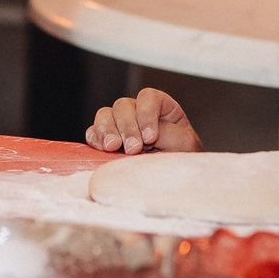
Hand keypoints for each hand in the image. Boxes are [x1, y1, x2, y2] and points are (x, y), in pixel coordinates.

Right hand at [84, 89, 199, 154]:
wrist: (171, 180)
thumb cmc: (182, 159)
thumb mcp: (185, 144)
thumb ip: (168, 133)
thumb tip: (146, 134)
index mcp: (160, 108)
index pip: (148, 97)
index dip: (146, 113)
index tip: (151, 137)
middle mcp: (138, 113)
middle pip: (123, 105)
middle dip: (127, 127)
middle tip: (133, 149)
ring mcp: (120, 126)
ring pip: (105, 114)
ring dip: (108, 131)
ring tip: (113, 148)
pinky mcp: (105, 141)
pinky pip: (93, 133)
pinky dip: (95, 139)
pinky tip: (103, 150)